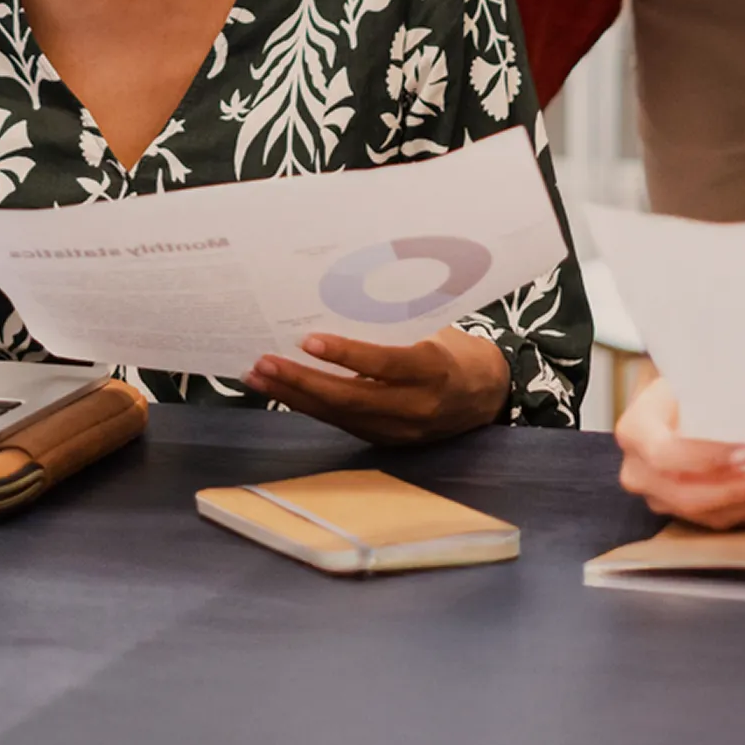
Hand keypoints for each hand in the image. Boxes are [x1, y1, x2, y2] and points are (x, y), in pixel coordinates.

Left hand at [246, 326, 506, 443]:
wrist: (486, 395)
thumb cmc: (455, 350)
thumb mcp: (433, 331)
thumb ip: (393, 328)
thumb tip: (335, 305)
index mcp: (434, 371)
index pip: (385, 364)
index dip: (346, 354)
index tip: (308, 340)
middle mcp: (416, 407)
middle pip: (351, 398)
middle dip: (301, 381)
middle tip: (263, 362)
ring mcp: (400, 429)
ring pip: (339, 415)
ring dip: (294, 396)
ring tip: (258, 377)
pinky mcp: (387, 440)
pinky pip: (342, 422)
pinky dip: (309, 406)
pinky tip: (283, 391)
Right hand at [614, 378, 744, 529]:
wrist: (664, 402)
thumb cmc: (680, 385)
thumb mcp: (686, 377)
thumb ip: (709, 388)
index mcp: (635, 431)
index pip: (667, 454)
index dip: (707, 459)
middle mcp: (638, 471)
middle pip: (690, 495)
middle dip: (743, 491)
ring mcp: (657, 496)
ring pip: (707, 514)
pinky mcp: (678, 511)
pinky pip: (719, 522)